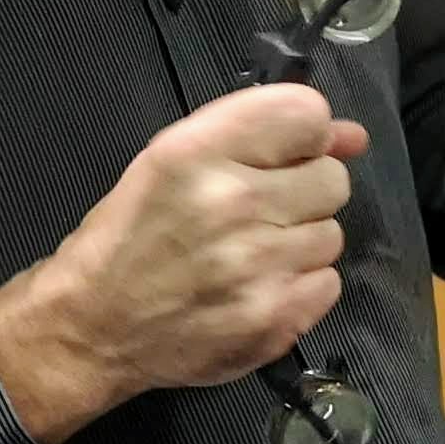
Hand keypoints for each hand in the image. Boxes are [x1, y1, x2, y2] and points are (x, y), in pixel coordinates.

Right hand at [0, 85, 373, 443]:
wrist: (92, 329)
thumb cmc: (130, 236)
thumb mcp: (172, 160)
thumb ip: (261, 134)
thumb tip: (352, 136)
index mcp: (198, 152)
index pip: (307, 114)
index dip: (305, 134)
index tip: (286, 154)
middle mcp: (234, 202)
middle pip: (332, 178)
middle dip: (303, 192)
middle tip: (259, 213)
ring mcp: (259, 265)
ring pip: (332, 234)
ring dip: (299, 243)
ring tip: (250, 255)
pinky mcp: (275, 318)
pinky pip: (328, 284)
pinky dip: (300, 287)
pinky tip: (257, 288)